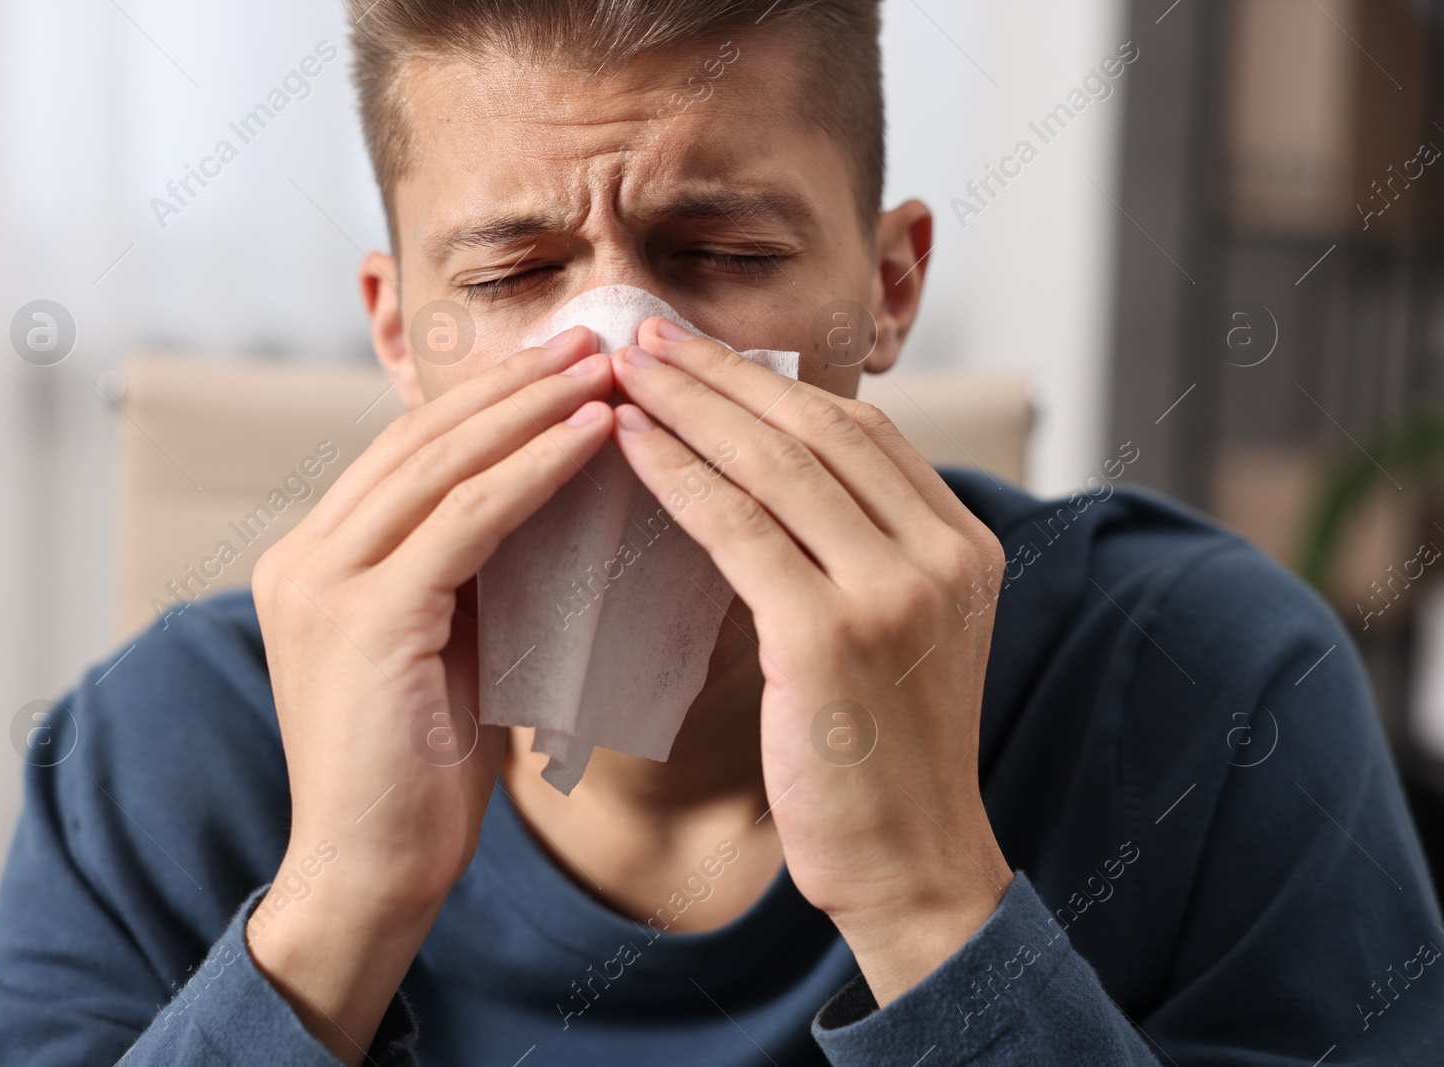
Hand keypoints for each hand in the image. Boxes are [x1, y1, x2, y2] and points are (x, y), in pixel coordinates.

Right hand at [246, 329, 613, 1062]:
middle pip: (420, 438)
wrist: (369, 876)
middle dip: (513, 382)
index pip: (407, 452)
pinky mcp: (363, 617)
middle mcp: (303, 557)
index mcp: (313, 560)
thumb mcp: (442, 649)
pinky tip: (593, 437)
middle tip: (594, 339)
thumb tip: (550, 502)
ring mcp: (323, 582)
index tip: (563, 364)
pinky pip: (466, 519)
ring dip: (532, 407)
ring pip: (441, 464)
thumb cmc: (420, 773)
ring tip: (605, 368)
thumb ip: (469, 576)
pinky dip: (535, 470)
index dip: (487, 400)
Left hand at [609, 318, 1012, 1005]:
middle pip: (818, 430)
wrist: (912, 868)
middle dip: (724, 374)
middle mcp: (942, 556)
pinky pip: (740, 531)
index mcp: (964, 545)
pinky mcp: (830, 638)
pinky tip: (628, 443)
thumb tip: (774, 482)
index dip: (774, 385)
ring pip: (776, 466)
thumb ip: (861, 555)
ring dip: (690, 406)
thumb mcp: (899, 637)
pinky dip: (678, 477)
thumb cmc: (883, 758)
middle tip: (648, 332)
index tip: (703, 353)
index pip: (863, 432)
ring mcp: (894, 594)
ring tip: (625, 368)